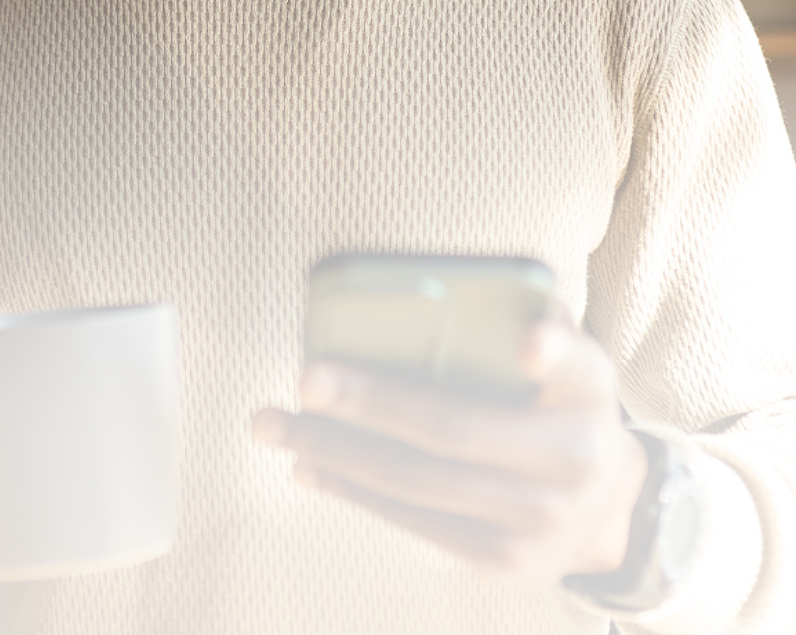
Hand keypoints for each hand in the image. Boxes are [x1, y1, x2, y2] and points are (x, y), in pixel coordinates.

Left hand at [253, 322, 647, 584]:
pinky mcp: (496, 561)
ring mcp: (530, 524)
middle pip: (451, 431)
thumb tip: (520, 325)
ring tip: (276, 425)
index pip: (572, 366)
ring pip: (415, 484)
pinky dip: (354, 490)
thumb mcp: (581, 366)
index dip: (551, 351)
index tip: (527, 343)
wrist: (609, 510)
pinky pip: (412, 521)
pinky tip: (311, 464)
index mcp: (587, 401)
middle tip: (305, 378)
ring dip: (335, 452)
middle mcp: (566, 468)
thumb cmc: (571, 409)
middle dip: (369, 404)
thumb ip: (554, 335)